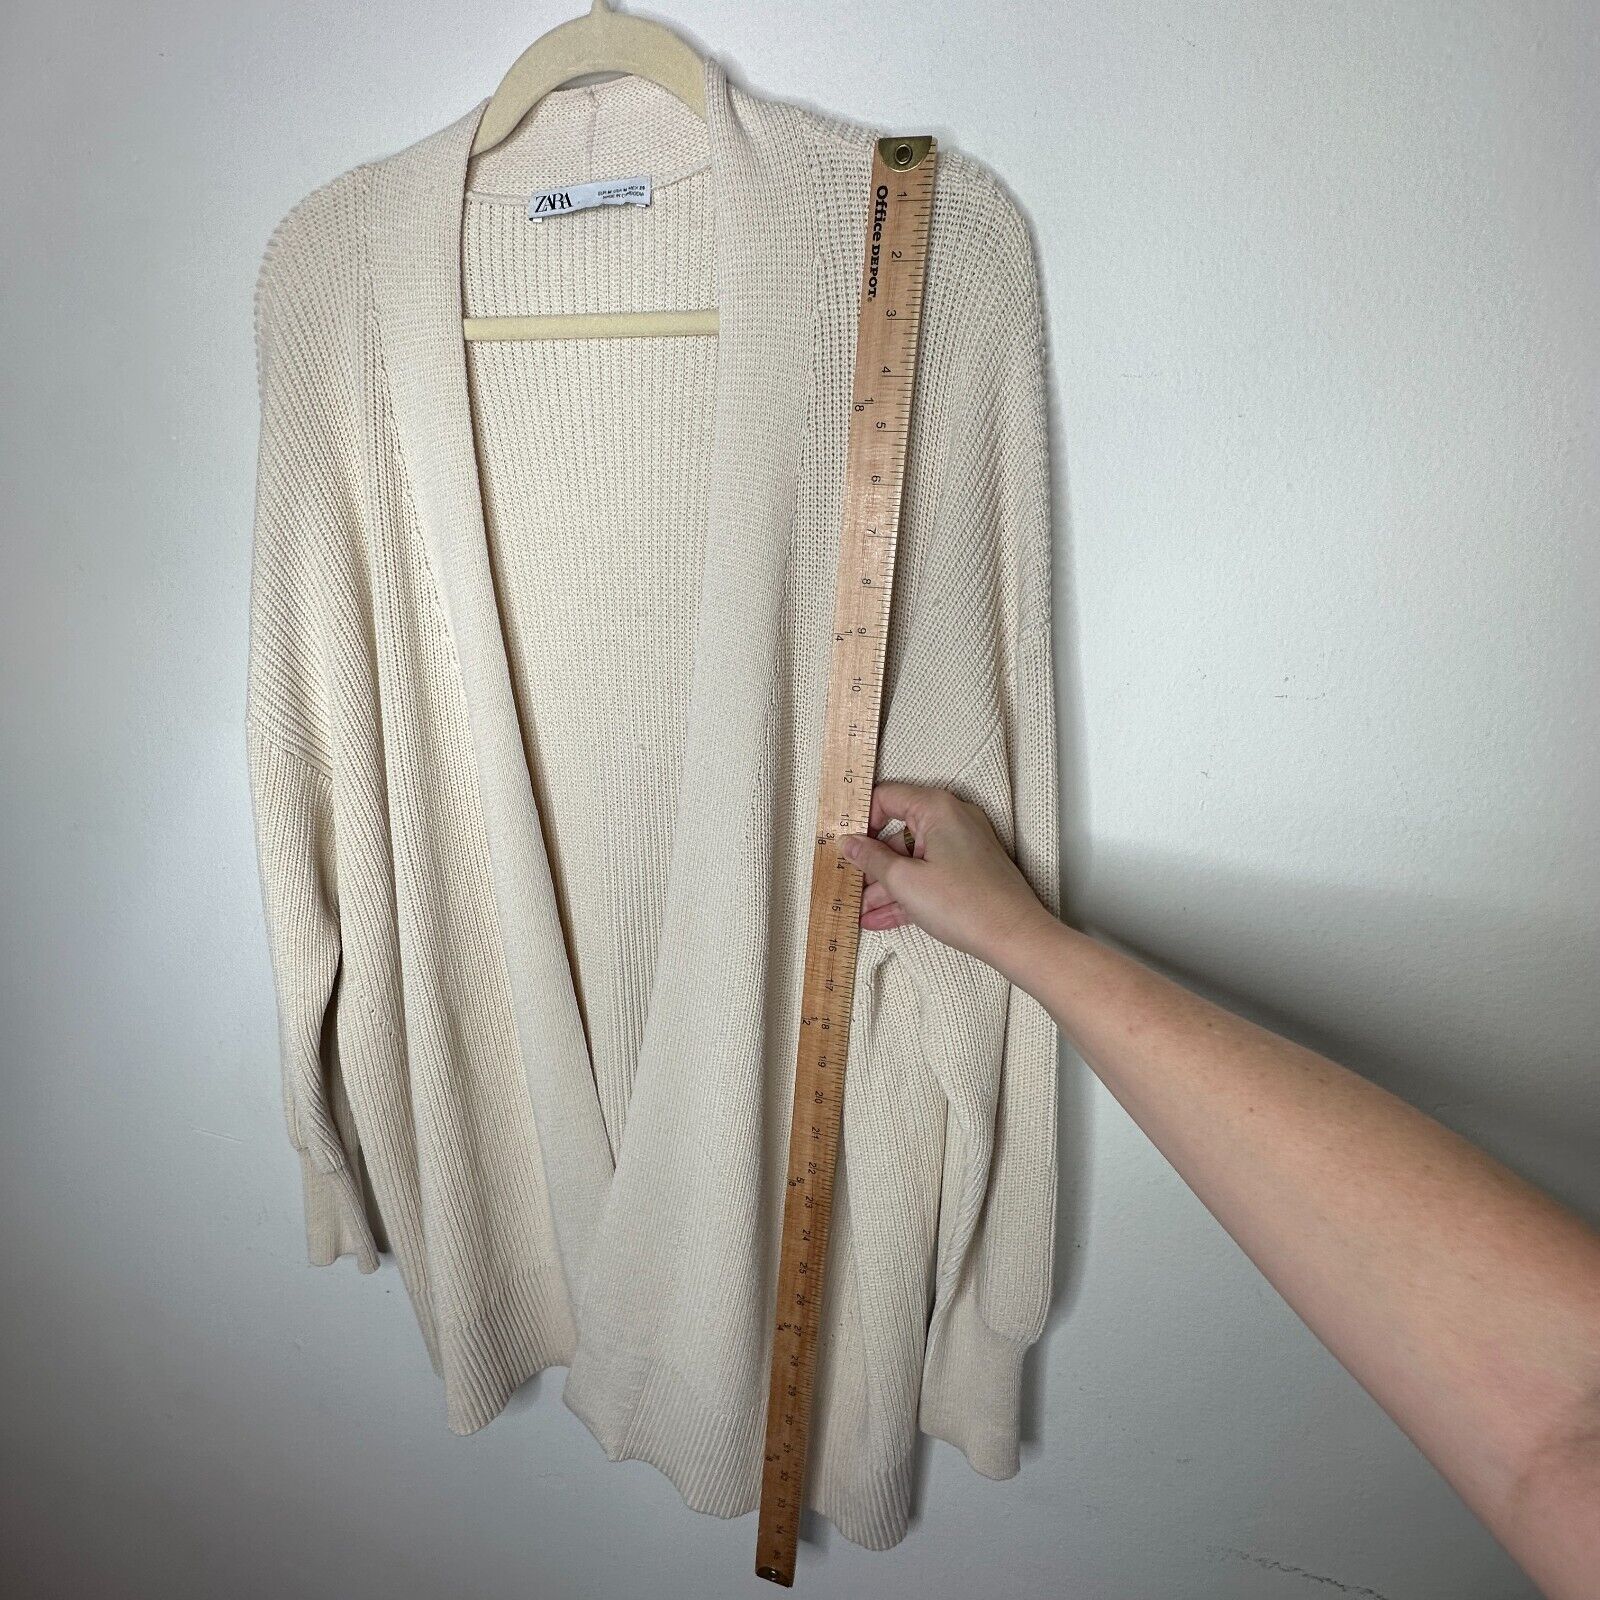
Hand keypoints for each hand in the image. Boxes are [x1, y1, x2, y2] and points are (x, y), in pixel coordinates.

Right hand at [837, 780, 1054, 970]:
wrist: (1015, 938)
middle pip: (898, 832)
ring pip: (912, 859)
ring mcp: (961, 846)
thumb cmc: (965, 904)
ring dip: (885, 885)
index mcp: (936, 808)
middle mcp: (951, 819)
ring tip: (859, 912)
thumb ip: (871, 859)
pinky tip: (879, 918)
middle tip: (847, 882)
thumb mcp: (905, 881)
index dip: (861, 820)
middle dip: (871, 863)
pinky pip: (928, 875)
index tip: (843, 845)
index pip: (886, 797)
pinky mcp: (967, 871)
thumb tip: (848, 843)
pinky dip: (906, 893)